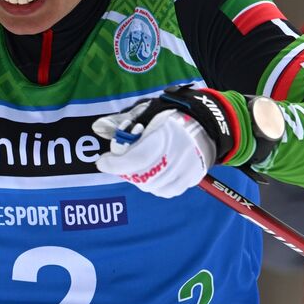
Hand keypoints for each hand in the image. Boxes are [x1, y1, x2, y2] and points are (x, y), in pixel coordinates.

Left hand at [92, 86, 237, 197]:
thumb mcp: (148, 112)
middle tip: (118, 163)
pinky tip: (152, 173)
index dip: (116, 164)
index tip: (103, 162)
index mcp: (167, 134)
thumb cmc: (172, 117)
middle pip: (143, 176)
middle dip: (126, 171)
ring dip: (139, 179)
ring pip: (153, 186)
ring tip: (136, 166)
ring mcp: (188, 169)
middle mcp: (179, 154)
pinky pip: (167, 191)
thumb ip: (123, 122)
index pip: (137, 158)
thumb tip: (97, 127)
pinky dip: (155, 185)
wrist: (206, 123)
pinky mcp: (193, 178)